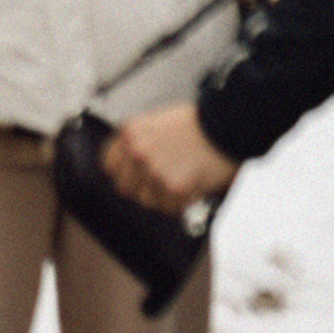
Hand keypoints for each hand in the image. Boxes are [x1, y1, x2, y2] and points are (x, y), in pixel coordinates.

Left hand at [105, 105, 237, 212]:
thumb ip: (140, 144)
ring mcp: (154, 171)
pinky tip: (192, 188)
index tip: (133, 178)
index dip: (123, 174)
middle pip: (125, 188)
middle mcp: (137, 153)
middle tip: (159, 186)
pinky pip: (171, 208)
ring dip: (163, 198)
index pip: (109, 165)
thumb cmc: (195, 124)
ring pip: (149, 202)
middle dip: (142, 189)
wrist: (224, 125)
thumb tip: (132, 167)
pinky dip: (181, 203)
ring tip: (180, 183)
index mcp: (130, 134)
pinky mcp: (175, 188)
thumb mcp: (155, 124)